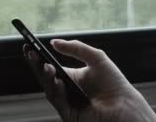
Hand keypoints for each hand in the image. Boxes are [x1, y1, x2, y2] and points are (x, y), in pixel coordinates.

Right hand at [24, 39, 155, 121]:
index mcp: (72, 77)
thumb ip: (76, 48)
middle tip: (30, 53)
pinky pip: (58, 101)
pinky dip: (56, 90)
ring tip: (45, 65)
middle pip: (46, 77)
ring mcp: (66, 102)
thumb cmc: (114, 83)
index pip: (51, 67)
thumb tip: (54, 42)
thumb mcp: (96, 58)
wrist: (125, 104)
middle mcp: (67, 90)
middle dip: (37, 65)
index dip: (40, 57)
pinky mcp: (68, 114)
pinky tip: (57, 80)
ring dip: (46, 77)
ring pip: (49, 89)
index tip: (30, 46)